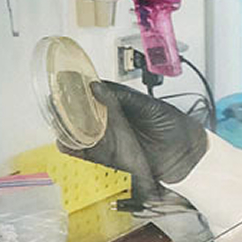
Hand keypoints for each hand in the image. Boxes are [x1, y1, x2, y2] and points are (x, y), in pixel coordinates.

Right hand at [61, 81, 208, 192]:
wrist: (187, 155)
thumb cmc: (174, 126)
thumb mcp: (150, 107)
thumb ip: (123, 98)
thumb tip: (96, 86)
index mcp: (118, 103)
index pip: (90, 93)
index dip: (74, 89)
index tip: (61, 84)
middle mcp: (109, 120)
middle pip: (78, 113)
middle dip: (64, 109)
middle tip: (55, 105)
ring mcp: (106, 138)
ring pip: (76, 133)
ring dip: (65, 129)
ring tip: (59, 123)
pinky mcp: (106, 157)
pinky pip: (84, 153)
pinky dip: (72, 149)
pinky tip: (66, 143)